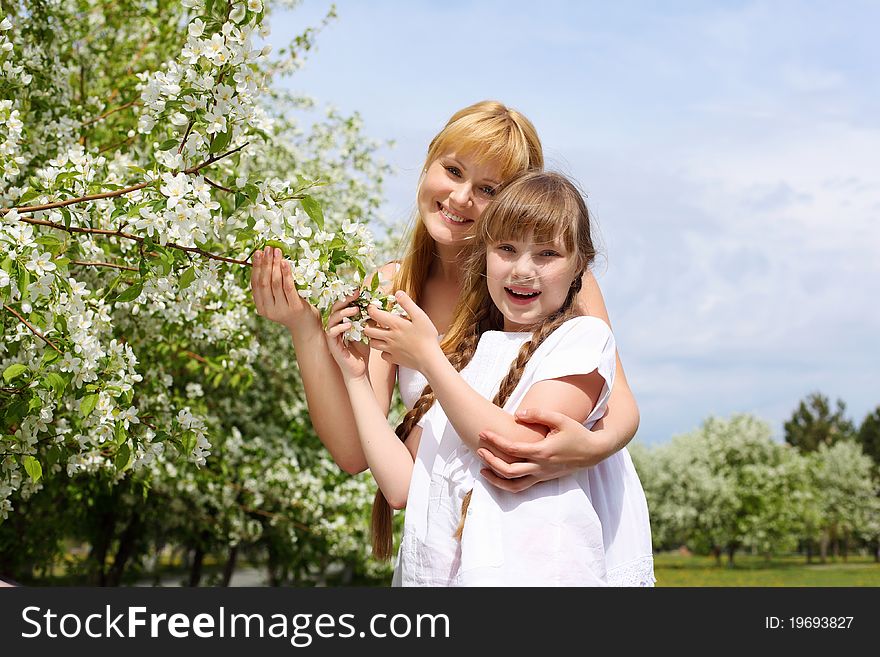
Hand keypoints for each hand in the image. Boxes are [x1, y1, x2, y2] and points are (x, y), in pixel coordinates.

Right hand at [250, 246, 317, 329]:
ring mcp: (281, 310)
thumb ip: (271, 288)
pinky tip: (285, 263)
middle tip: (267, 249)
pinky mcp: (295, 308)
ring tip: (277, 252)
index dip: (256, 267)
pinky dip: (286, 274)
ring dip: (275, 266)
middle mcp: (269, 310)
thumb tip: (267, 262)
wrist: (307, 328)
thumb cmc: (293, 310)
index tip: (257, 253)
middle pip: (264, 282)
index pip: (255, 284)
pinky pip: (288, 288)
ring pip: (275, 284)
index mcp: (261, 307)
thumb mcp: (278, 300)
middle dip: (265, 263)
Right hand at [325, 294, 369, 379]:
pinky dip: (340, 327)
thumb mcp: (368, 332)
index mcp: (343, 321)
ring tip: (354, 311)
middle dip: (345, 300)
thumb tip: (376, 306)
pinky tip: (348, 326)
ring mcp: (333, 335)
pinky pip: (331, 332)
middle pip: (335, 308)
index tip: (358, 291)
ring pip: (332, 319)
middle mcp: (336, 326)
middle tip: (355, 296)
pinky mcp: (332, 344)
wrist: (359, 370)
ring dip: (343, 313)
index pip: (343, 305)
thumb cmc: (362, 351)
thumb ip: (369, 320)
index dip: (349, 298)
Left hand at [363, 291, 440, 370]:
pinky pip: (383, 355)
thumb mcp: (420, 316)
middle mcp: (389, 337)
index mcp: (395, 325)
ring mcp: (390, 349)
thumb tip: (398, 293)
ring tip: (379, 334)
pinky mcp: (394, 359)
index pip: (375, 315)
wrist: (430, 359)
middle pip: (368, 331)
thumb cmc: (427, 337)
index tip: (373, 308)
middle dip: (368, 325)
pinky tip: (390, 348)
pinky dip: (384, 351)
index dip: (371, 309)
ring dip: (373, 338)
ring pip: (372, 344)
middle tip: (374, 322)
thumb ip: (408, 304)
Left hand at [476, 407, 616, 492]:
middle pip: (508, 470)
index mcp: (543, 452)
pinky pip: (522, 487)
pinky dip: (508, 484)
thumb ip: (538, 414)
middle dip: (490, 460)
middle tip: (479, 449)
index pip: (512, 449)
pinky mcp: (544, 479)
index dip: (495, 441)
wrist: (594, 452)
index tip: (483, 432)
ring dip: (496, 479)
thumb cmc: (577, 433)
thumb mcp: (560, 419)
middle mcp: (541, 467)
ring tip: (482, 470)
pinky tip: (499, 476)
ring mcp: (542, 475)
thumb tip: (517, 414)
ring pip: (514, 485)